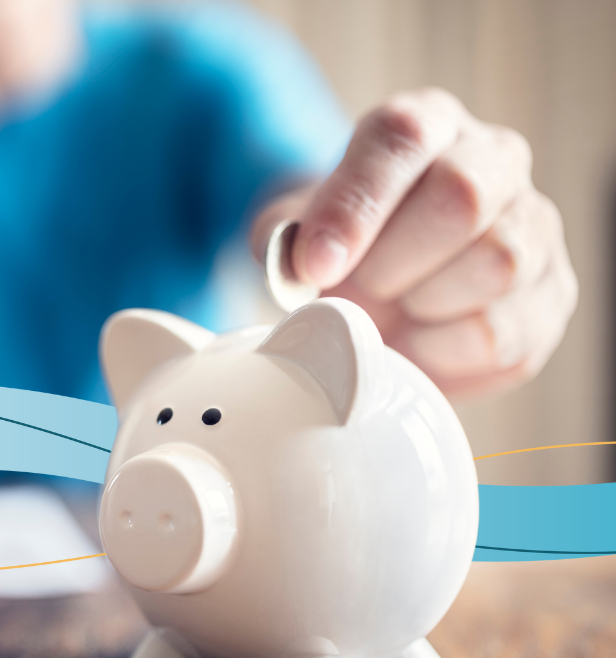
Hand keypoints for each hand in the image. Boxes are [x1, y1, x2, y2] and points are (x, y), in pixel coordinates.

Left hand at [252, 88, 576, 397]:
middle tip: (362, 290)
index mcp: (428, 126)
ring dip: (423, 306)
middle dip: (393, 264)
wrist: (390, 284)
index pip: (401, 139)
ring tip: (398, 309)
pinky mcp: (551, 296)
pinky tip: (421, 340)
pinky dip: (443, 352)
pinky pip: (501, 334)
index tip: (315, 267)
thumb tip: (300, 266)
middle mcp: (494, 160)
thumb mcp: (299, 233)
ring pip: (496, 264)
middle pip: (462, 197)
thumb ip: (285, 242)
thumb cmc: (348, 250)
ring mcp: (534, 226)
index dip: (354, 208)